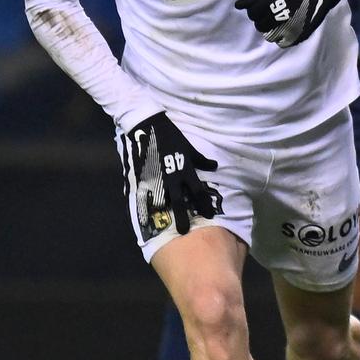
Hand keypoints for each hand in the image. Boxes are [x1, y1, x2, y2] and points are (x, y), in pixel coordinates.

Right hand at [128, 111, 219, 234]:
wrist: (148, 127)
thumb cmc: (171, 136)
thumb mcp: (189, 147)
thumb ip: (201, 160)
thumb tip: (215, 167)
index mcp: (186, 170)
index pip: (198, 191)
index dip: (204, 204)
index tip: (209, 215)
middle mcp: (173, 177)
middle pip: (179, 202)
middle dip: (182, 217)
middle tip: (184, 232)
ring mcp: (157, 178)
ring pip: (162, 200)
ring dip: (165, 212)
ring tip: (165, 223)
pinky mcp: (144, 177)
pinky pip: (148, 193)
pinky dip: (149, 203)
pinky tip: (150, 211)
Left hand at [234, 0, 345, 47]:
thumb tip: (237, 6)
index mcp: (271, 0)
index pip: (252, 13)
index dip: (255, 12)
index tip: (262, 9)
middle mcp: (279, 13)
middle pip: (259, 25)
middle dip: (262, 21)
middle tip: (272, 15)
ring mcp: (289, 25)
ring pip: (269, 36)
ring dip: (272, 30)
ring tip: (280, 22)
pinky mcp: (297, 34)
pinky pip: (280, 42)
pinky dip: (282, 37)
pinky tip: (287, 28)